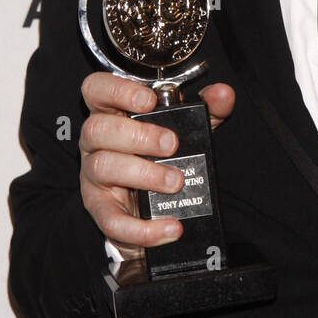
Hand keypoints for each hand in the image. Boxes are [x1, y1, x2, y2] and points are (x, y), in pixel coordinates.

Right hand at [79, 73, 235, 259]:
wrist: (152, 206)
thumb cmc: (162, 155)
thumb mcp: (186, 128)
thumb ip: (206, 109)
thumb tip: (223, 94)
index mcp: (112, 113)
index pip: (98, 90)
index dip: (117, 90)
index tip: (149, 100)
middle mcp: (96, 141)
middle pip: (98, 129)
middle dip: (138, 135)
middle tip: (172, 145)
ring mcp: (94, 175)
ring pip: (104, 167)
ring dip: (144, 174)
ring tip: (176, 181)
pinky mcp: (101, 210)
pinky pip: (112, 220)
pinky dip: (143, 228)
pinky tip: (170, 227)